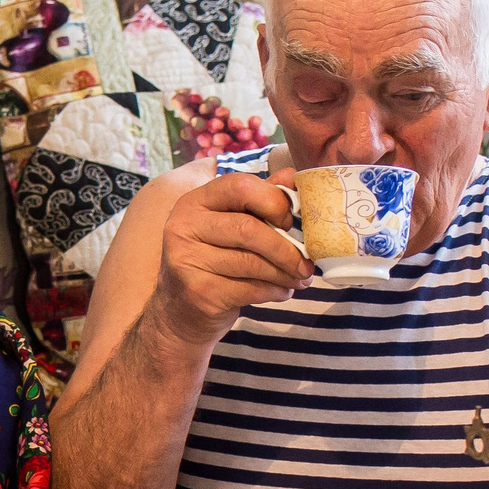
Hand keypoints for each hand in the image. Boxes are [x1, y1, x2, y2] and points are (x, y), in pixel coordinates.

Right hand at [151, 171, 310, 345]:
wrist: (181, 313)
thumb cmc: (214, 262)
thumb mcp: (230, 225)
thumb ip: (260, 200)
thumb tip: (293, 176)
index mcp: (195, 202)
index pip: (239, 186)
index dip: (274, 201)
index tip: (291, 222)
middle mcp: (184, 227)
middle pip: (248, 228)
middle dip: (286, 248)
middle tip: (306, 262)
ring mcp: (187, 260)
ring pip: (252, 262)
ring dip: (285, 273)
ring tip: (300, 279)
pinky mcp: (199, 292)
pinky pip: (250, 289)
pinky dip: (275, 291)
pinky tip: (281, 291)